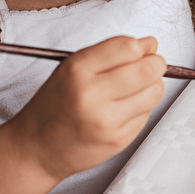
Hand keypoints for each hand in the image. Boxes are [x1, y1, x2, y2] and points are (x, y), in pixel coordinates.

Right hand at [9, 36, 166, 180]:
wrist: (37, 148)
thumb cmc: (56, 104)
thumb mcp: (72, 68)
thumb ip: (110, 53)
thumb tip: (151, 45)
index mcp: (77, 70)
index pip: (128, 47)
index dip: (144, 46)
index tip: (146, 48)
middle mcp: (92, 95)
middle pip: (147, 70)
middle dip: (157, 63)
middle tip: (153, 64)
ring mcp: (107, 121)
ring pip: (155, 92)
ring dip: (153, 85)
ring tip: (137, 88)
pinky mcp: (118, 140)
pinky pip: (147, 115)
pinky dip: (142, 108)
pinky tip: (123, 110)